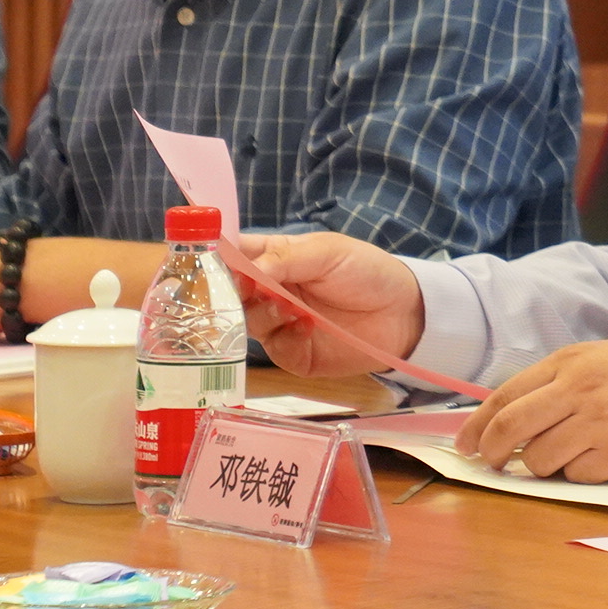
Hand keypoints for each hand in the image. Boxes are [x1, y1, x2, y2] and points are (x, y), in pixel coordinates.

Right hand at [226, 232, 427, 380]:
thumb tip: (244, 268)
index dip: (216, 259)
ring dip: (262, 313)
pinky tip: (307, 327)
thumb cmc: (366, 271)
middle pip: (230, 294)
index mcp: (274, 259)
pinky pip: (273, 350)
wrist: (404, 313)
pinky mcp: (293, 355)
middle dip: (231, 292)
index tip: (203, 262)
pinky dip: (285, 337)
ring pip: (246, 323)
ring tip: (287, 306)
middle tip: (245, 289)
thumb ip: (284, 259)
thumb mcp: (327, 253)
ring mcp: (278, 325)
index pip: (233, 256)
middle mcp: (269, 292)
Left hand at [462, 342, 607, 481]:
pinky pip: (575, 476)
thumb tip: (506, 418)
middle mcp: (578, 390)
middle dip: (493, 452)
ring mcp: (598, 423)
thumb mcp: (596, 360)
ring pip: (539, 459)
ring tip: (562, 457)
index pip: (504, 396)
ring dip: (540, 466)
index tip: (465, 445)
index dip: (477, 425)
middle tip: (492, 463)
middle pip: (510, 429)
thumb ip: (554, 383)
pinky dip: (576, 474)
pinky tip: (595, 460)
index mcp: (569, 363)